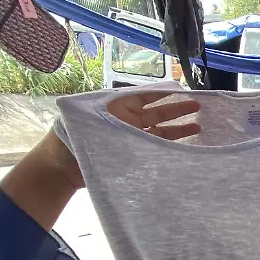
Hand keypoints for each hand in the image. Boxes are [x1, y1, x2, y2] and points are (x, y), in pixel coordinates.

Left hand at [38, 92, 201, 190]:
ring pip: (160, 130)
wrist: (60, 168)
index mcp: (116, 106)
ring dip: (178, 127)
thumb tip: (135, 108)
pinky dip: (170, 144)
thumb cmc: (71, 138)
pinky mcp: (133, 154)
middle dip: (177, 108)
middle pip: (156, 111)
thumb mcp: (93, 116)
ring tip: (199, 125)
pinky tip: (185, 143)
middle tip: (198, 105)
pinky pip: (155, 146)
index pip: (145, 96)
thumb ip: (118, 110)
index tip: (183, 90)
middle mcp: (126, 120)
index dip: (164, 93)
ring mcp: (131, 138)